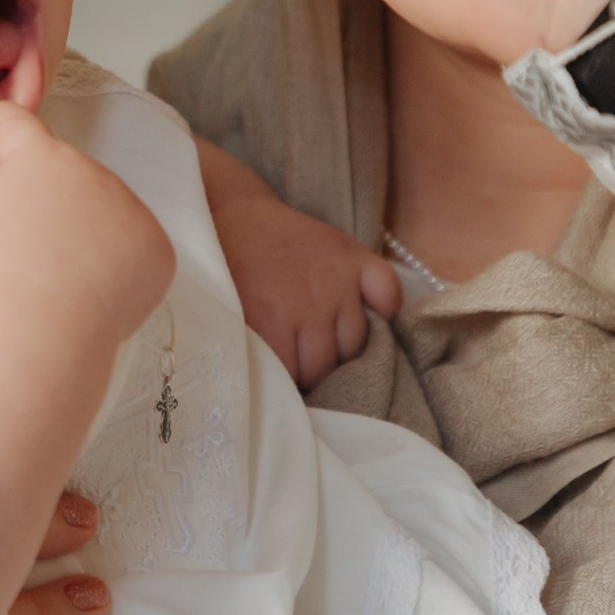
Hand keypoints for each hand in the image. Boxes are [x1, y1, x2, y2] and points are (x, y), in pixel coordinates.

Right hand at [0, 102, 174, 335]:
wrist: (33, 326)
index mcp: (42, 156)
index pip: (19, 125)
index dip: (5, 122)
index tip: (0, 118)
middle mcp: (94, 172)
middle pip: (71, 178)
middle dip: (52, 200)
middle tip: (30, 242)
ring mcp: (131, 209)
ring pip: (108, 213)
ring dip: (89, 231)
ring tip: (61, 273)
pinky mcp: (157, 249)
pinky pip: (135, 250)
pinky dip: (119, 266)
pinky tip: (92, 288)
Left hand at [197, 138, 396, 388]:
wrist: (232, 215)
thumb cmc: (226, 272)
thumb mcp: (229, 317)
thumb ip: (254, 355)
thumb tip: (276, 399)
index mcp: (271, 318)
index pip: (295, 379)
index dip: (287, 387)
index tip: (281, 385)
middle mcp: (310, 300)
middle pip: (327, 366)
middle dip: (312, 373)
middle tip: (299, 365)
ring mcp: (338, 278)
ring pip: (358, 342)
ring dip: (342, 350)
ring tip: (322, 346)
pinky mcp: (356, 255)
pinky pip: (388, 293)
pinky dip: (385, 309)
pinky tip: (369, 318)